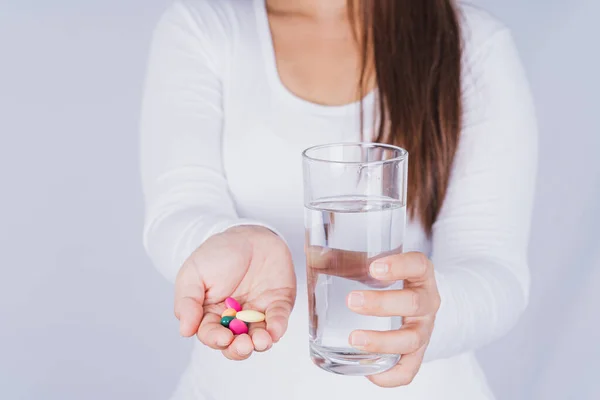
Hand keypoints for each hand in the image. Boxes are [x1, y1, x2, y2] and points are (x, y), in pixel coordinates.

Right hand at [174, 225, 295, 359]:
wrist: (248, 234)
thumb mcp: (194, 272)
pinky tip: (274, 330)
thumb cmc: (219, 253)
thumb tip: (185, 331)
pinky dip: (277, 327)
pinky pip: (278, 320)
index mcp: (211, 313)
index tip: (222, 338)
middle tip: (243, 345)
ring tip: (260, 340)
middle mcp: (235, 319)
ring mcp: (257, 313)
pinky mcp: (278, 304)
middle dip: (239, 349)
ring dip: (260, 343)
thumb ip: (188, 301)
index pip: (211, 334)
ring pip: (258, 337)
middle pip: (236, 344)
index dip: (216, 339)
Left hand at [346, 252, 440, 386]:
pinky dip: (390, 376)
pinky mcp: (417, 353)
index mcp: (419, 274)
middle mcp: (427, 301)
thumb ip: (348, 260)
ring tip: (354, 339)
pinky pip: (409, 370)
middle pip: (413, 303)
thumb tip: (314, 255)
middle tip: (352, 301)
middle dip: (382, 304)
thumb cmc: (391, 281)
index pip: (418, 264)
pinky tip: (369, 373)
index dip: (400, 266)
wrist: (416, 301)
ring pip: (412, 339)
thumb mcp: (375, 266)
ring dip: (382, 341)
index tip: (374, 267)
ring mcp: (424, 329)